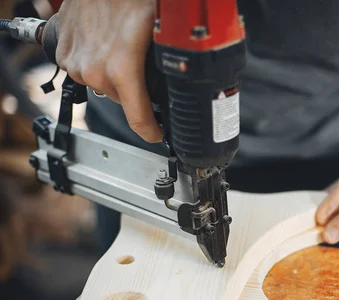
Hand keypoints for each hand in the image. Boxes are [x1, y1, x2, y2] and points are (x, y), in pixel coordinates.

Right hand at [54, 0, 160, 141]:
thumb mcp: (161, 32)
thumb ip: (169, 63)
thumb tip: (183, 83)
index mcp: (122, 70)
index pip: (139, 121)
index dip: (153, 132)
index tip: (158, 136)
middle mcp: (94, 71)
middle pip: (122, 99)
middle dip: (136, 90)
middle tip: (144, 68)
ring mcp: (75, 62)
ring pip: (103, 84)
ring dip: (115, 74)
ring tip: (124, 50)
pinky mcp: (63, 52)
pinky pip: (84, 69)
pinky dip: (97, 62)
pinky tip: (106, 44)